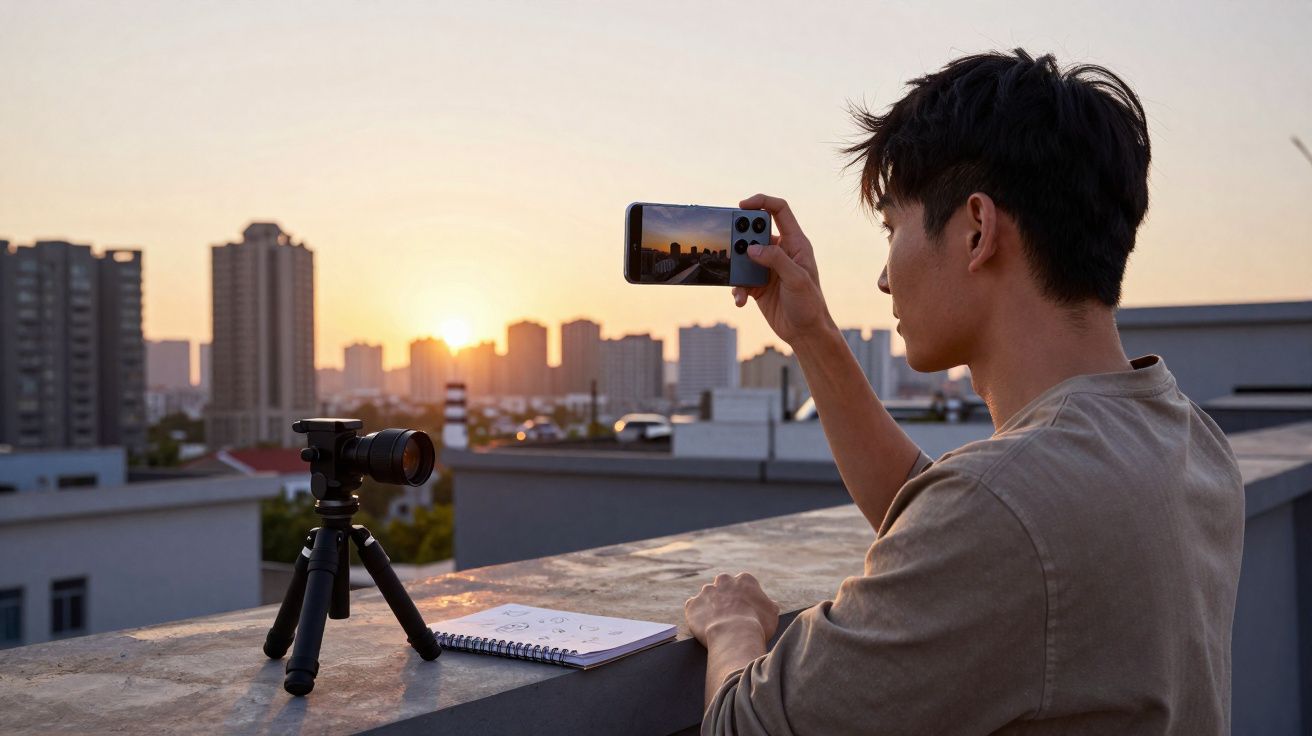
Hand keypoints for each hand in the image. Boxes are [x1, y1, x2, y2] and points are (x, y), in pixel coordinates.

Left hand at [685, 572, 780, 646]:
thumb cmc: (757, 626)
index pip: (744, 584)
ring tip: (718, 625)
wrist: (734, 636)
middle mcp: (724, 580)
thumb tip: (770, 605)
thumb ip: (769, 605)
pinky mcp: (692, 604)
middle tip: (730, 615)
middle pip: (724, 586)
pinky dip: (698, 616)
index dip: (745, 598)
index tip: (746, 610)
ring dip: (711, 607)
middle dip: (726, 597)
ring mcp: (706, 591)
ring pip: (708, 597)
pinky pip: (694, 608)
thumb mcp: (772, 614)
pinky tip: (705, 627)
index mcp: (744, 580)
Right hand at [732, 194, 832, 347]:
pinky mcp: (757, 285)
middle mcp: (780, 252)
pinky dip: (737, 289)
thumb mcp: (797, 279)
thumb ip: (775, 259)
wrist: (805, 332)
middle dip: (741, 238)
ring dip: (736, 267)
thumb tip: (751, 248)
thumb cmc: (809, 304)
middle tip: (732, 247)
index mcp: (795, 243)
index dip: (761, 202)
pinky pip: (740, 280)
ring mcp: (767, 268)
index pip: (779, 211)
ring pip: (743, 256)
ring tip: (737, 282)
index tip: (742, 206)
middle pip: (754, 232)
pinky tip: (740, 300)